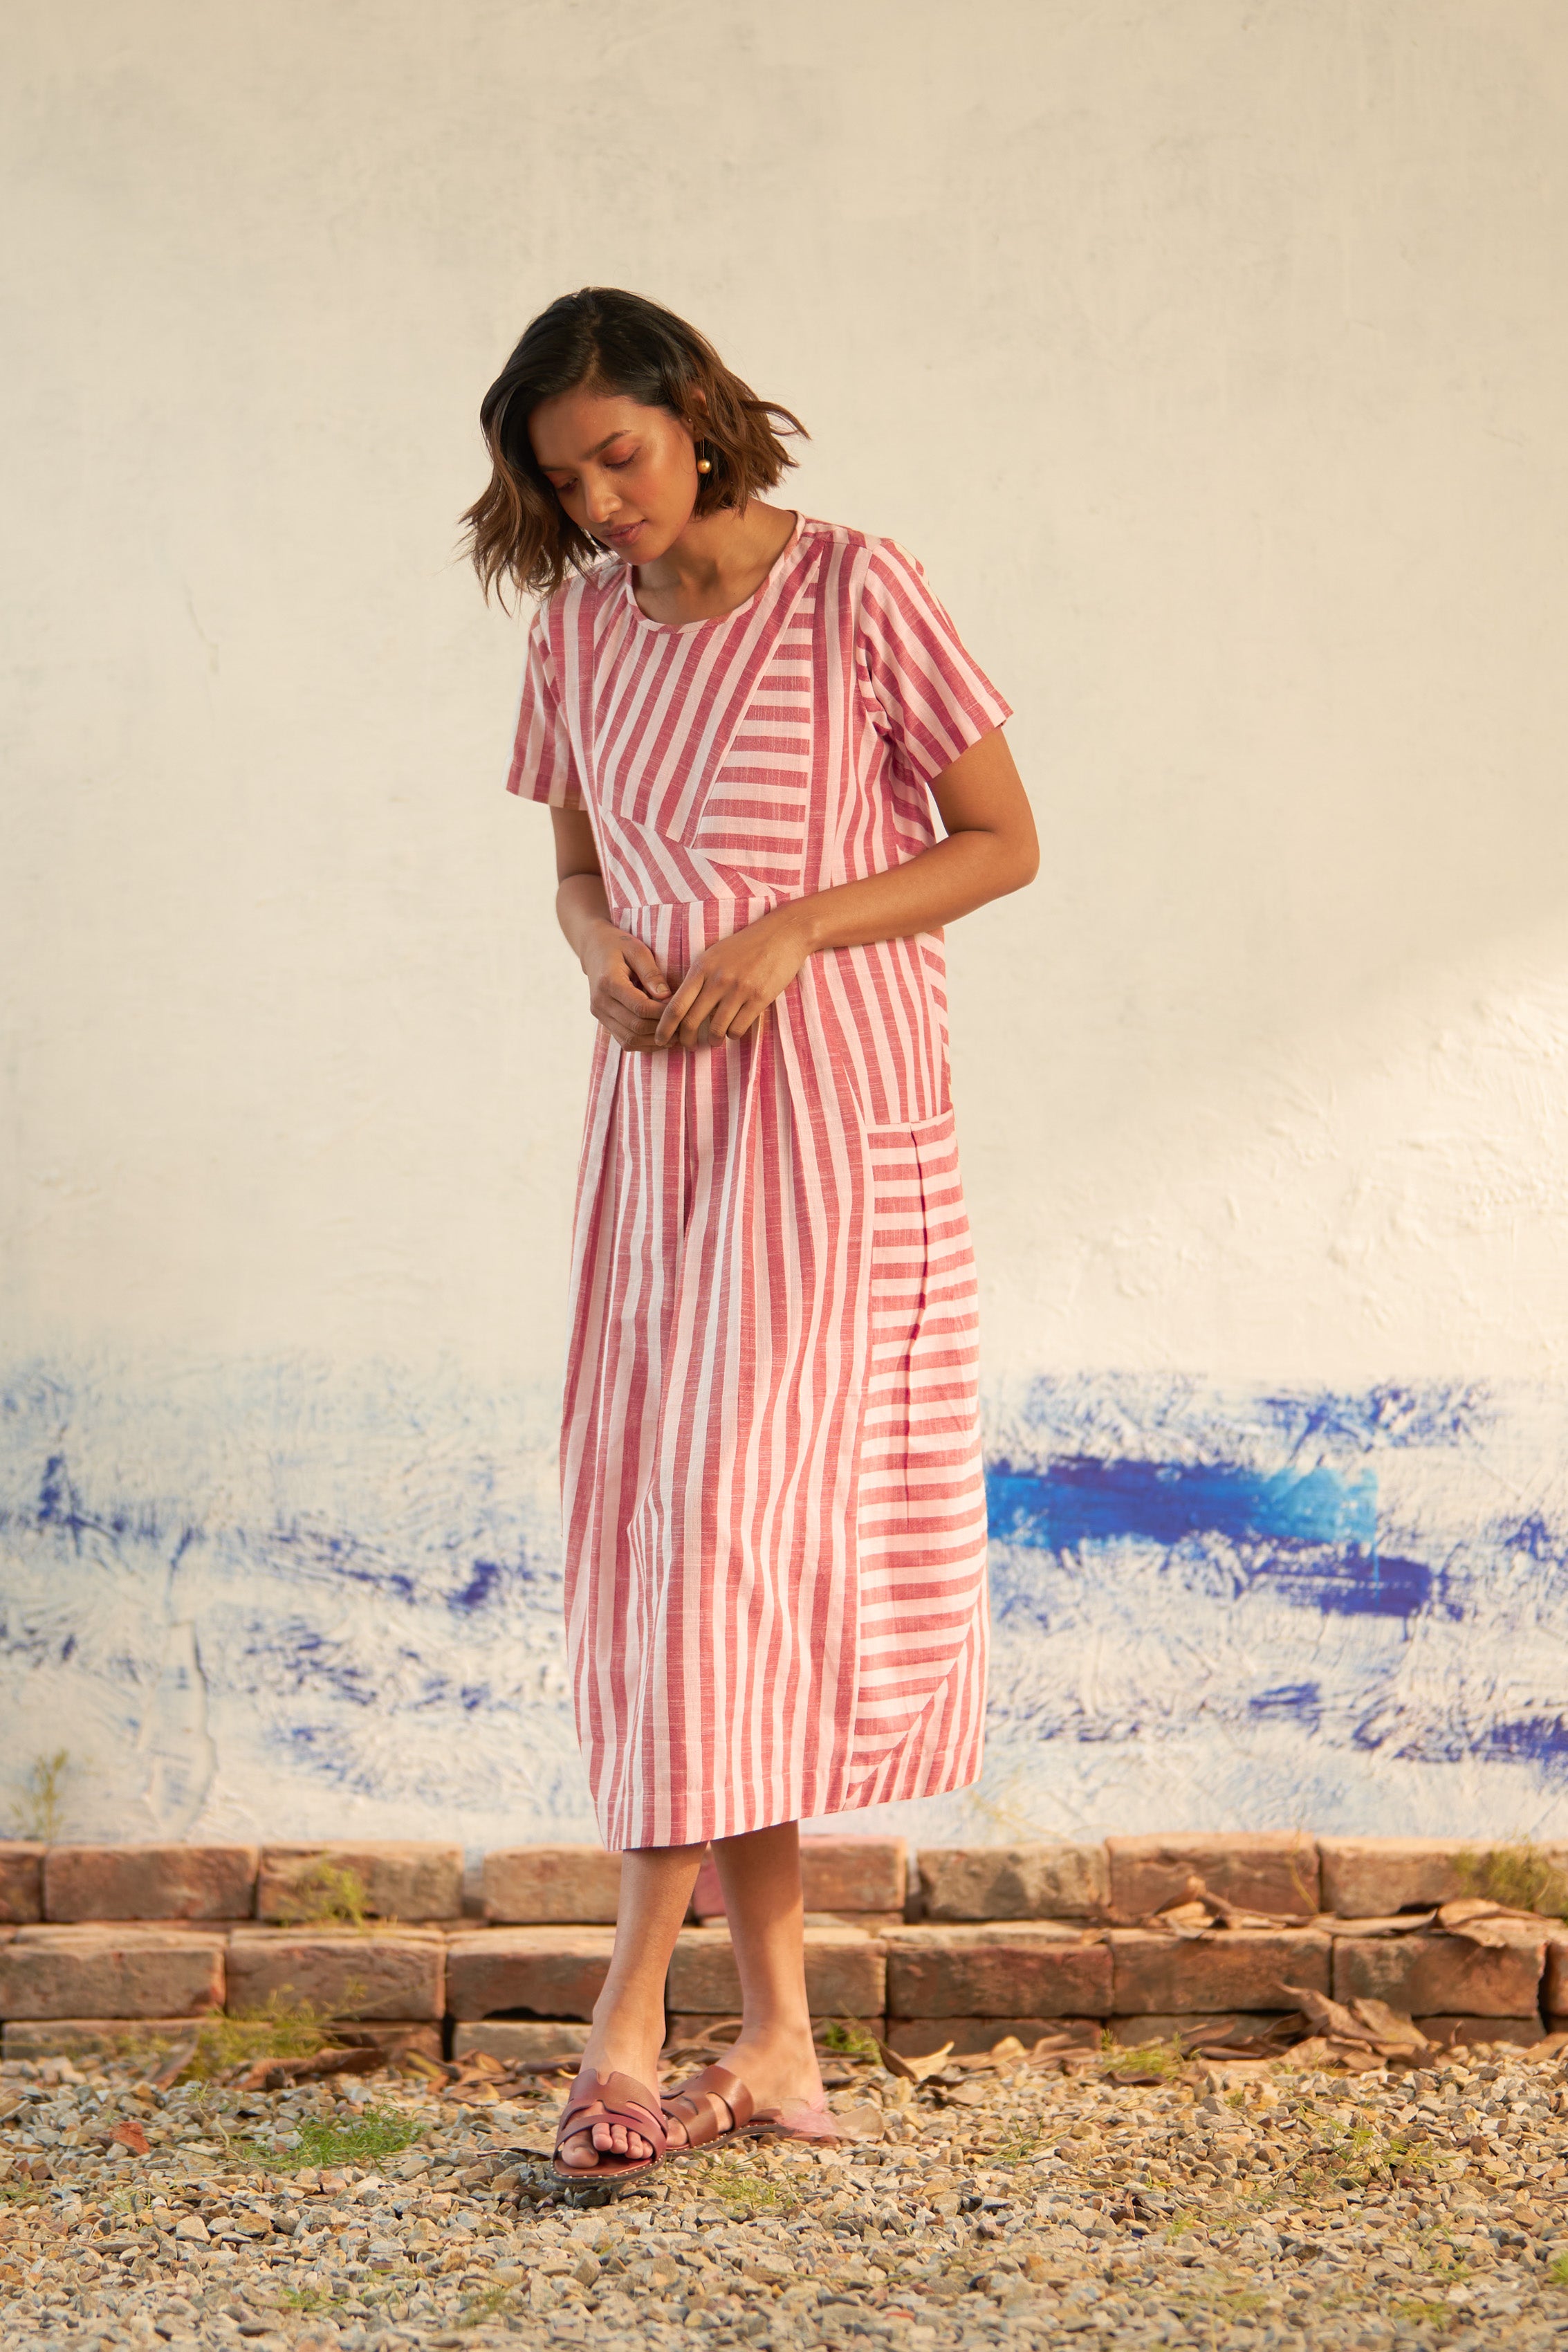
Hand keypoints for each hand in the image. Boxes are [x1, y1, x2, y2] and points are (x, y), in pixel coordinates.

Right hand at [581, 921, 672, 1051]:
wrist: (593, 949)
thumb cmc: (619, 945)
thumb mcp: (637, 950)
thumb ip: (651, 972)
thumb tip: (666, 996)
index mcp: (608, 982)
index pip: (640, 1007)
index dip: (663, 1013)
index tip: (682, 1009)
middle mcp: (600, 1002)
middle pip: (635, 1026)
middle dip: (662, 1029)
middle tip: (683, 1026)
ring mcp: (600, 1014)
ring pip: (630, 1039)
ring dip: (654, 1041)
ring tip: (676, 1035)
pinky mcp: (603, 1022)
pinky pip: (625, 1041)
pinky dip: (645, 1044)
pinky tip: (661, 1037)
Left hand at [654, 906, 812, 1049]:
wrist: (782, 934)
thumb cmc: (746, 946)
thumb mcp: (715, 954)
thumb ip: (698, 977)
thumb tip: (682, 1007)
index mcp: (702, 967)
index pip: (676, 1005)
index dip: (664, 1027)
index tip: (659, 1039)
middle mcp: (717, 979)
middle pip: (691, 1021)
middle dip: (685, 1040)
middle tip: (686, 1047)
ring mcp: (739, 990)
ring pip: (716, 1030)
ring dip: (712, 1041)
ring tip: (713, 1041)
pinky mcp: (759, 998)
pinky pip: (738, 1029)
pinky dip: (733, 1035)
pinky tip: (733, 1030)